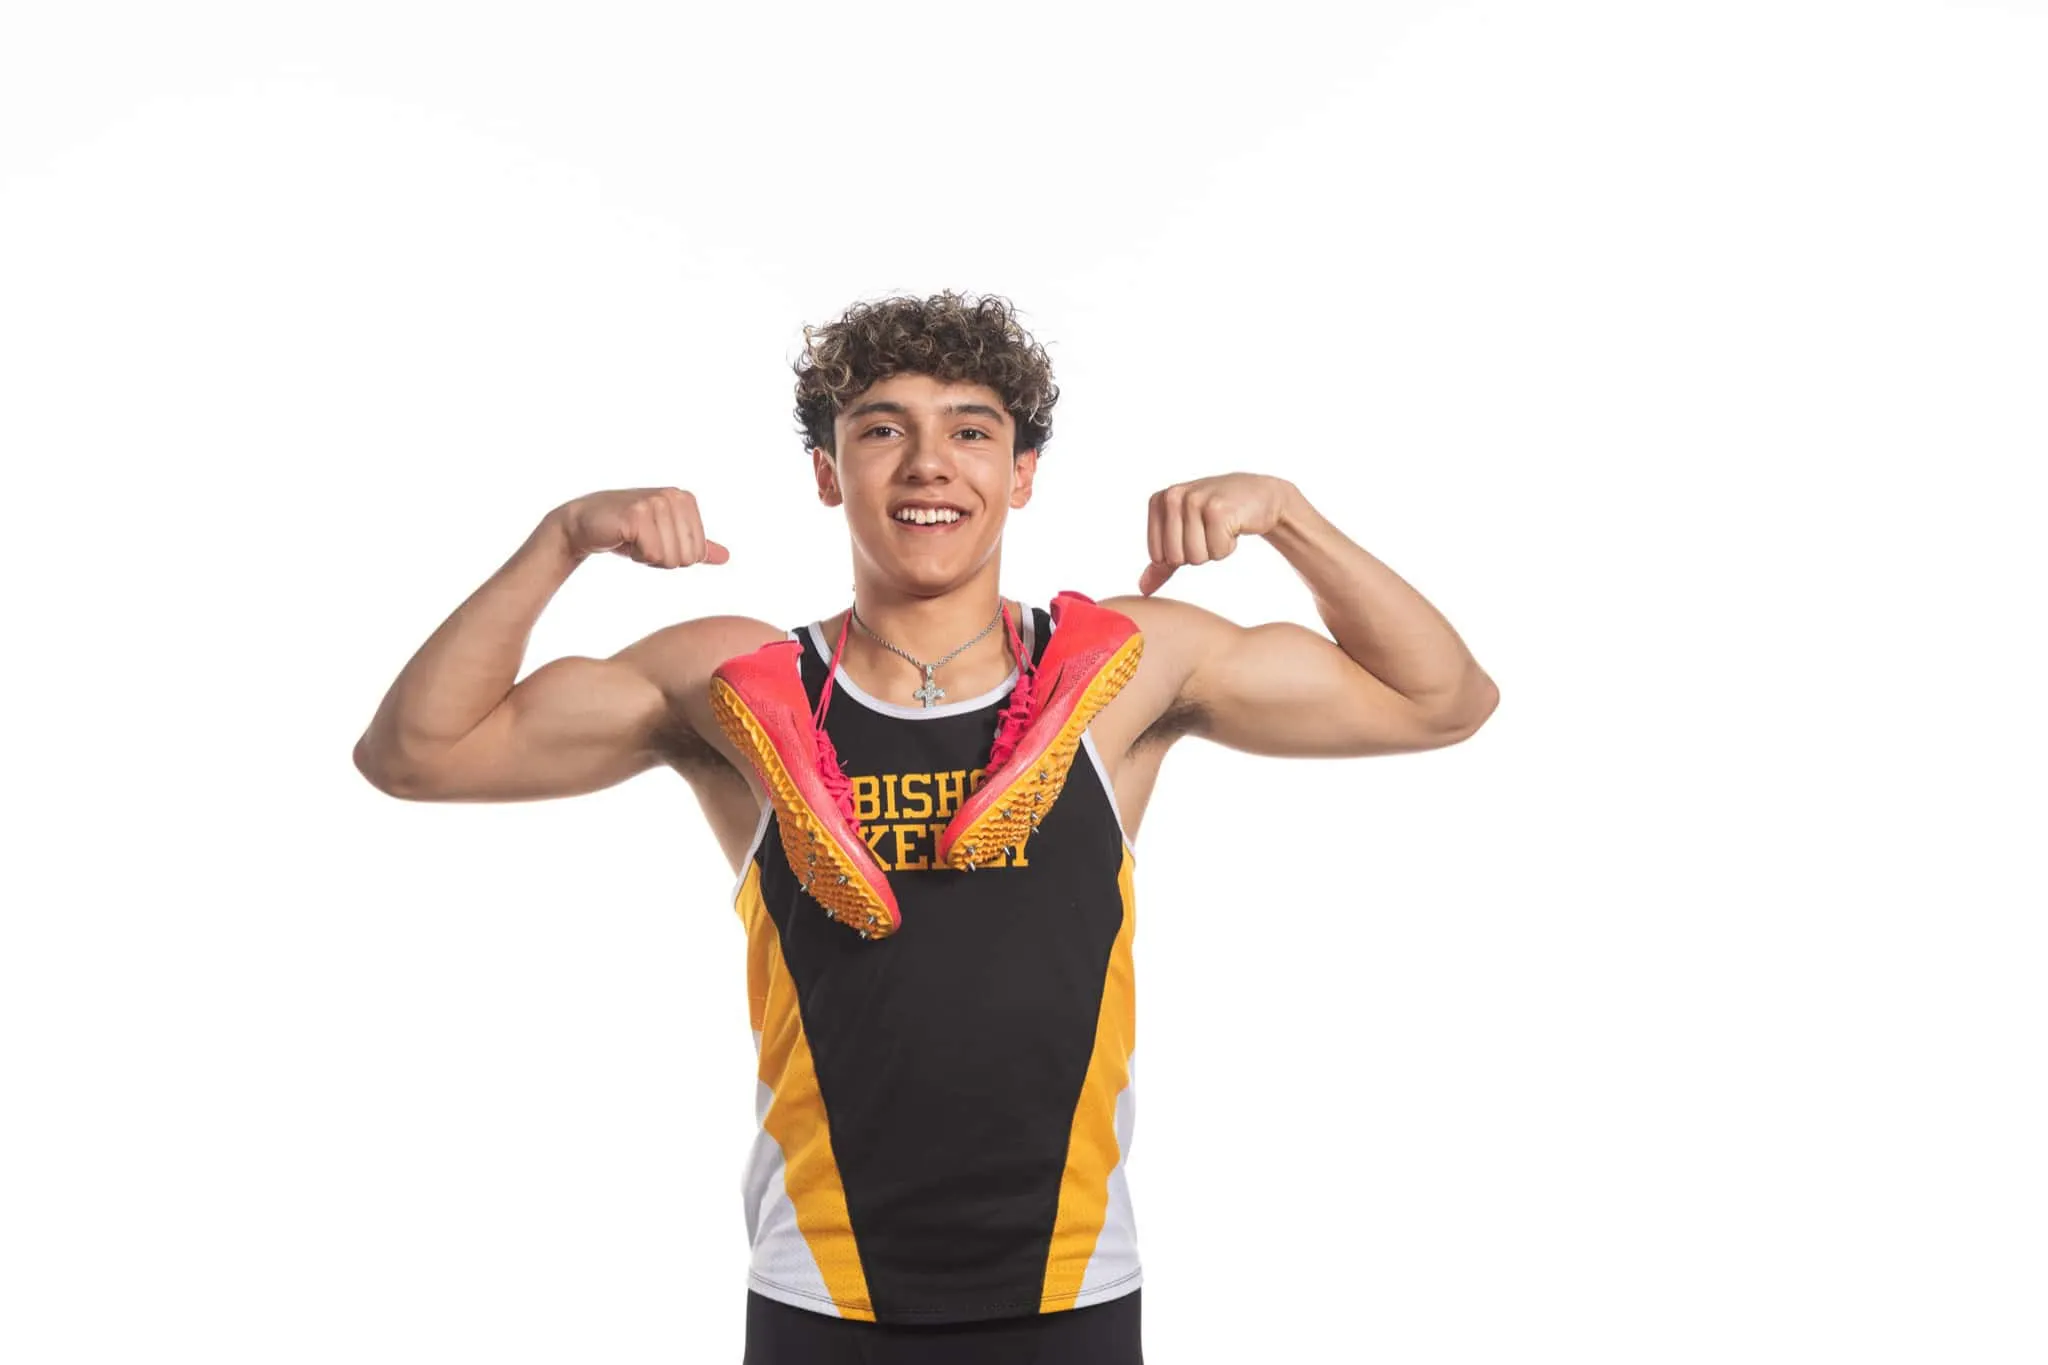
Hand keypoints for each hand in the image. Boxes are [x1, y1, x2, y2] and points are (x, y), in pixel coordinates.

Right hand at [556, 487, 730, 567]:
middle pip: (687, 557)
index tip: (653, 540)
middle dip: (661, 559)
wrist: (583, 524)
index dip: (673, 557)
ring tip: (632, 539)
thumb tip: (725, 557)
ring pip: (670, 557)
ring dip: (647, 557)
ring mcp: (655, 502)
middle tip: (641, 541)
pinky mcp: (637, 514)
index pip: (698, 553)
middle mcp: (673, 496)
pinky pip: (652, 554)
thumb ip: (695, 546)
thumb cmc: (626, 532)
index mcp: (686, 500)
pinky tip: (623, 539)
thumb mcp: (665, 537)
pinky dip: (636, 555)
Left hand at [1139, 473, 1294, 595]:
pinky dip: (1228, 546)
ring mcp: (1195, 500)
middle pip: (1175, 558)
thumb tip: (1143, 590)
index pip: (1158, 556)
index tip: (1196, 533)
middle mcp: (1173, 497)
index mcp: (1159, 501)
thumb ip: (1162, 562)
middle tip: (1210, 531)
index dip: (1181, 554)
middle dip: (1198, 553)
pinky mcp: (1218, 509)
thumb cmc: (1218, 516)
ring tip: (1222, 528)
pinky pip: (1217, 551)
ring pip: (1195, 557)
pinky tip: (1234, 526)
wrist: (1259, 496)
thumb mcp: (1184, 534)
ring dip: (1214, 549)